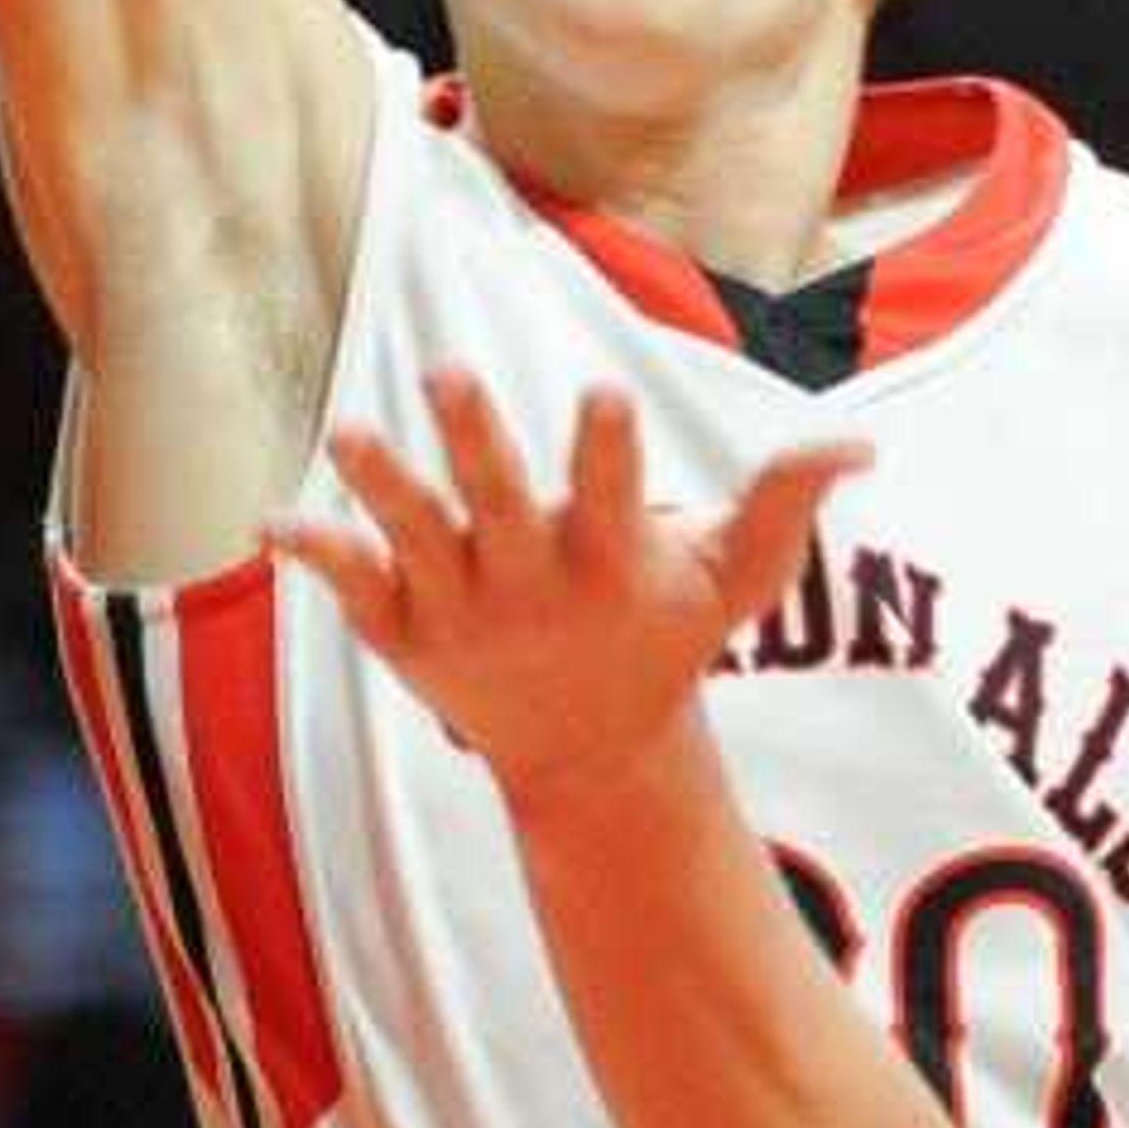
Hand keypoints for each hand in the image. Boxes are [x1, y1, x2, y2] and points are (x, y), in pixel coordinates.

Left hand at [273, 374, 867, 798]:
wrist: (586, 757)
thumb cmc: (664, 644)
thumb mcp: (732, 583)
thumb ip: (783, 507)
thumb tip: (858, 445)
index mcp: (608, 562)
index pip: (611, 491)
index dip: (607, 444)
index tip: (604, 391)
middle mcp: (530, 585)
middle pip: (497, 501)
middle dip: (473, 439)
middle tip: (446, 370)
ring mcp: (460, 610)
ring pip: (412, 539)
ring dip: (381, 486)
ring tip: (349, 431)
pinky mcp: (405, 632)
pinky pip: (355, 590)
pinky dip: (316, 557)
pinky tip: (270, 522)